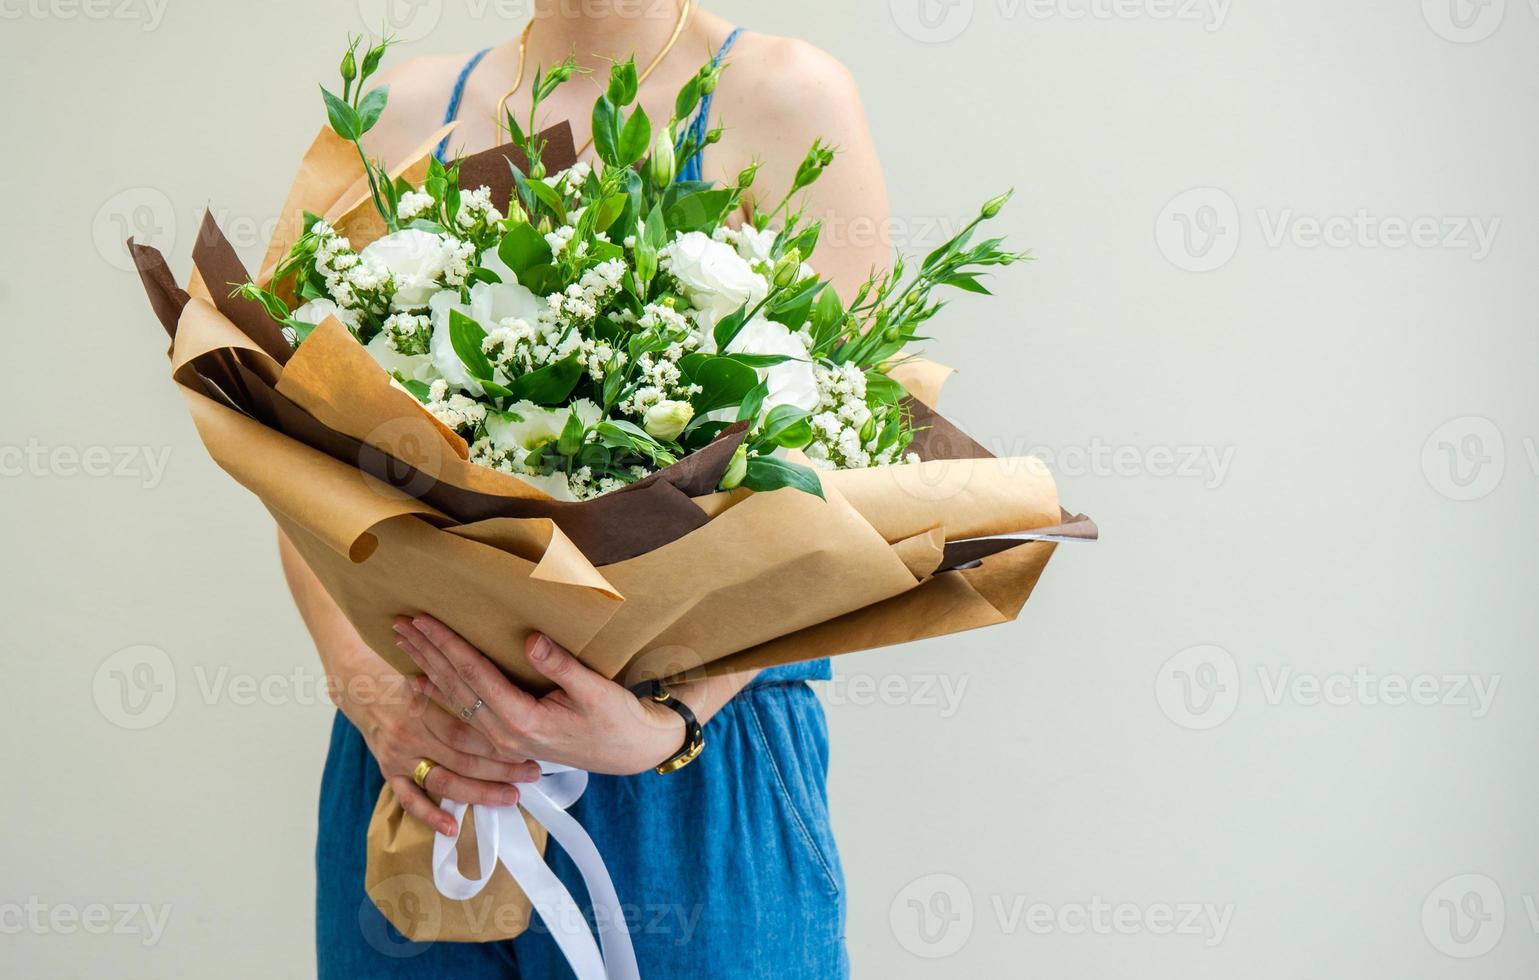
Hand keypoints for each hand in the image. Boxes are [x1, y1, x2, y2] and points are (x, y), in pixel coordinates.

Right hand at [340, 663, 542, 835]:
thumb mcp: (430, 669)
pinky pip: (409, 800)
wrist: (358, 683)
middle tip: (532, 773)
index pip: (466, 730)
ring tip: (511, 797)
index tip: (528, 746)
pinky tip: (453, 828)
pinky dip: (430, 816)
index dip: (498, 741)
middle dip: (501, 768)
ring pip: (443, 781)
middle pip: (462, 758)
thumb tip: (504, 689)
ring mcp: (398, 755)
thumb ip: (460, 684)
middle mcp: (410, 733)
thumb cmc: (403, 673)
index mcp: (421, 704)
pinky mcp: (388, 771)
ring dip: (479, 792)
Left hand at [392, 615, 687, 776]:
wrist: (631, 752)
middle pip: (455, 687)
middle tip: (400, 625)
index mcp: (522, 721)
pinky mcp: (508, 740)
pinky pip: (465, 715)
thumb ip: (560, 666)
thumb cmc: (618, 720)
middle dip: (426, 653)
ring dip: (427, 670)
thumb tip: (530, 640)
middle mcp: (504, 734)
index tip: (424, 620)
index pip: (474, 675)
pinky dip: (441, 694)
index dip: (447, 645)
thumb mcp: (596, 691)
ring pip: (454, 701)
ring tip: (404, 644)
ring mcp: (503, 741)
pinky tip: (424, 681)